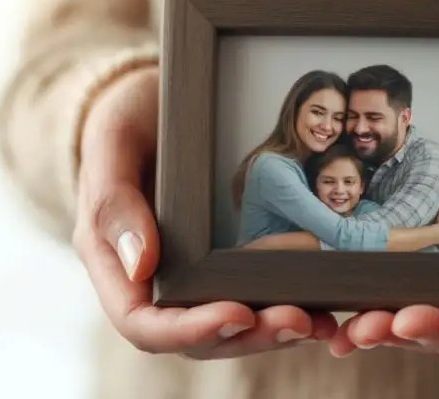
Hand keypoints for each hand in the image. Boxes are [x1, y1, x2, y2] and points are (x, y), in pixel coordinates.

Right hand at [74, 66, 337, 358]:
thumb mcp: (112, 140)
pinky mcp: (225, 264)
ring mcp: (192, 277)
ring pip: (229, 329)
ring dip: (274, 333)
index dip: (187, 330)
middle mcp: (153, 282)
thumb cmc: (127, 117)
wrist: (158, 102)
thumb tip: (140, 265)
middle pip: (195, 337)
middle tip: (298, 320)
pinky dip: (288, 311)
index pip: (143, 323)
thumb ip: (113, 200)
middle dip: (248, 335)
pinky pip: (254, 301)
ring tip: (317, 322)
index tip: (236, 314)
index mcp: (115, 263)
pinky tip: (326, 312)